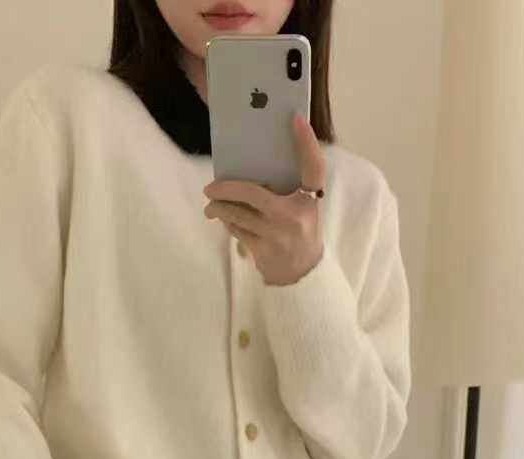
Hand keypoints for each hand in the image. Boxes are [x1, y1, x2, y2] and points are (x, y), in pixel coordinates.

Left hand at [203, 112, 325, 286]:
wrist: (303, 274)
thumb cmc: (300, 232)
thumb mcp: (304, 208)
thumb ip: (288, 187)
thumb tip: (253, 164)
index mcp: (311, 200)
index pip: (313, 166)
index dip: (306, 142)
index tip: (295, 119)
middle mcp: (296, 216)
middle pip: (252, 193)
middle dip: (226, 189)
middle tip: (210, 187)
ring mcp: (278, 235)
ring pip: (238, 214)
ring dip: (219, 208)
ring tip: (211, 205)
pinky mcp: (263, 251)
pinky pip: (237, 231)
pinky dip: (228, 223)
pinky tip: (224, 220)